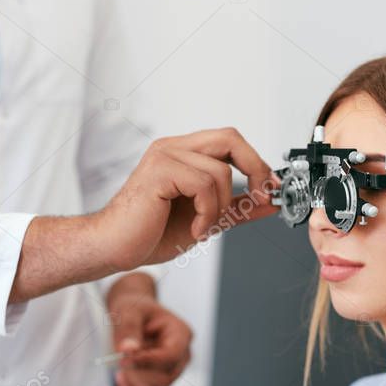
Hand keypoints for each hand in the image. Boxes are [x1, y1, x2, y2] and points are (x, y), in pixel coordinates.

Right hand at [9, 127, 278, 303]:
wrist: (114, 248)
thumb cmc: (149, 233)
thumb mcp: (206, 220)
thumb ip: (237, 209)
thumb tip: (271, 203)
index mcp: (183, 153)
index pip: (230, 141)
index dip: (257, 161)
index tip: (271, 189)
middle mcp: (173, 147)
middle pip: (231, 138)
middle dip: (255, 169)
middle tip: (260, 197)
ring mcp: (165, 155)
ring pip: (221, 171)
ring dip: (221, 207)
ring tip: (204, 227)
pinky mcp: (159, 170)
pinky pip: (204, 185)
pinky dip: (208, 213)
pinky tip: (194, 229)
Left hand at [106, 273, 191, 385]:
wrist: (132, 313)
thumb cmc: (134, 308)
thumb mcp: (128, 310)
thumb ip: (129, 328)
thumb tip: (128, 350)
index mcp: (181, 334)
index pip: (171, 356)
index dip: (147, 361)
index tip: (124, 358)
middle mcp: (182, 356)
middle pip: (164, 379)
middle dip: (136, 373)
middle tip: (119, 359)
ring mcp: (172, 373)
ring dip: (132, 384)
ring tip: (120, 367)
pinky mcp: (160, 385)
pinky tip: (122, 380)